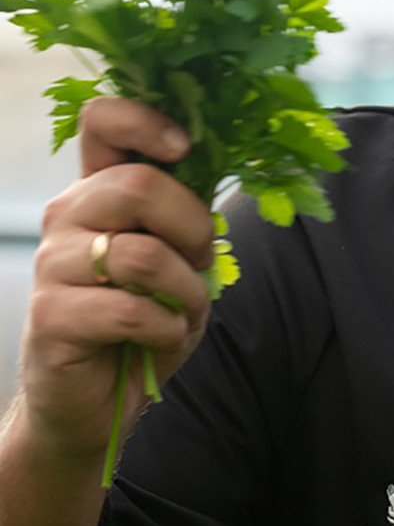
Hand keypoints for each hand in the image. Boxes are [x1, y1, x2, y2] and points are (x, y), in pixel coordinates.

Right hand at [18, 97, 216, 461]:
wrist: (94, 405)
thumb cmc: (141, 328)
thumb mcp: (177, 263)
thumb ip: (185, 218)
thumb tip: (209, 173)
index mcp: (97, 192)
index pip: (103, 121)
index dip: (146, 120)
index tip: (186, 148)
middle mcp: (67, 217)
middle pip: (138, 185)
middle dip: (193, 226)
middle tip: (202, 260)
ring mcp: (53, 265)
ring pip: (142, 254)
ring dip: (185, 290)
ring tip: (181, 312)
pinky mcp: (51, 316)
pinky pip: (130, 310)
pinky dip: (165, 328)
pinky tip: (159, 339)